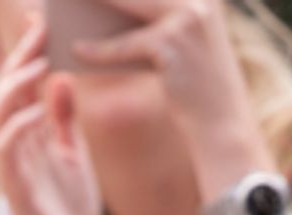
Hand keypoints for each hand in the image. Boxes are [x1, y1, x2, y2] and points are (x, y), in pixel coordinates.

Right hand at [0, 17, 101, 214]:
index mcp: (28, 135)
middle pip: (4, 91)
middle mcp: (13, 146)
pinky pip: (6, 150)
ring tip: (38, 63)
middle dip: (19, 57)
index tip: (42, 19)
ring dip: (15, 87)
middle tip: (39, 27)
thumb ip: (64, 120)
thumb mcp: (73, 156)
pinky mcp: (15, 189)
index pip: (21, 84)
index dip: (28, 50)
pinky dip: (18, 126)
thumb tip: (62, 77)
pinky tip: (36, 111)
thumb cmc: (69, 212)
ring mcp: (11, 167)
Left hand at [70, 0, 253, 165]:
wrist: (223, 125)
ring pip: (129, 4)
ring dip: (97, 4)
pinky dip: (100, 50)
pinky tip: (77, 51)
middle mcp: (198, 0)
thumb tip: (109, 14)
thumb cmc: (198, 89)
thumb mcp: (180, 48)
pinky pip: (126, 44)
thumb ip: (154, 24)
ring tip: (69, 7)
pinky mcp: (172, 43)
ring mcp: (187, 18)